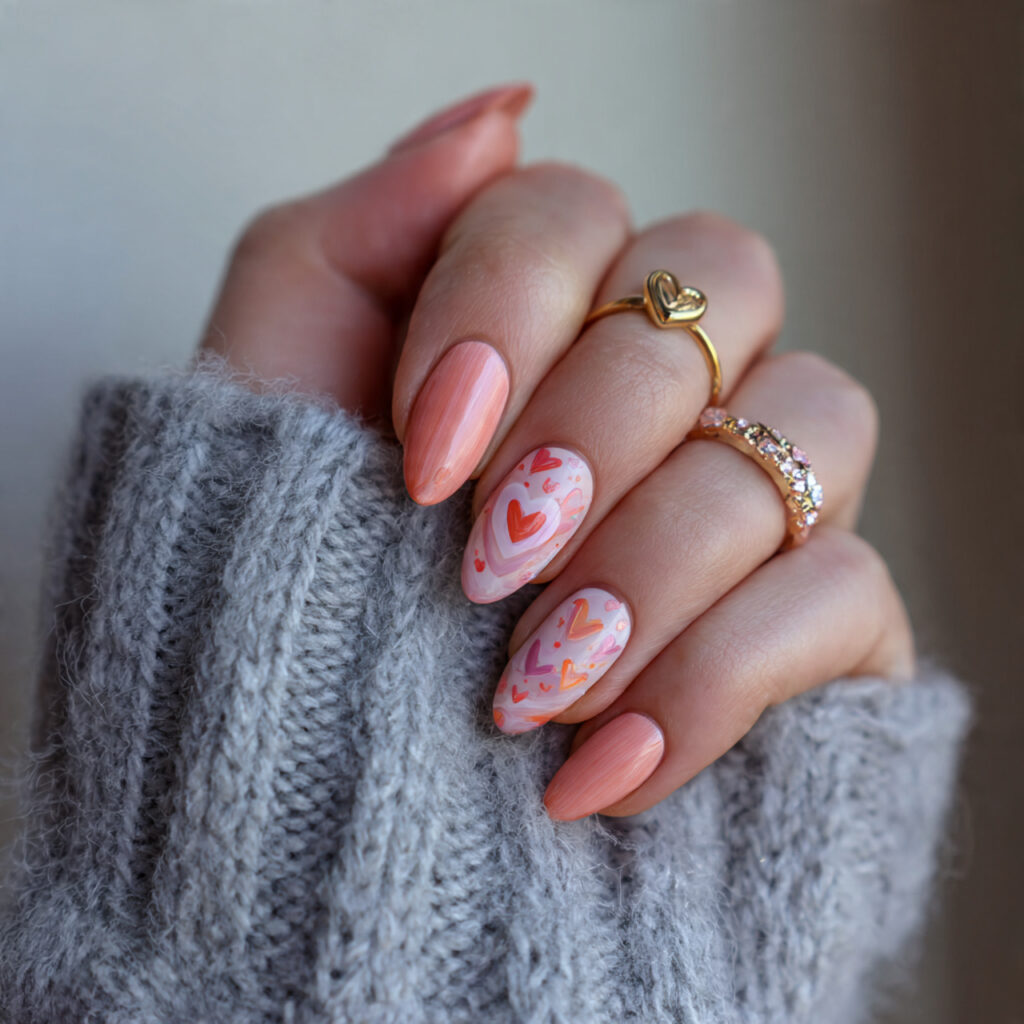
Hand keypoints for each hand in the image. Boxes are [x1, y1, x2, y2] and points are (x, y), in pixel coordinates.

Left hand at [201, 83, 914, 820]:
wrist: (334, 782)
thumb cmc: (294, 576)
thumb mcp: (280, 382)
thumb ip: (370, 228)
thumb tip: (503, 112)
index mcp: (552, 306)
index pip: (580, 214)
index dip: (505, 315)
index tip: (421, 461)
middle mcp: (674, 379)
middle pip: (722, 288)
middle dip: (595, 430)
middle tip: (486, 564)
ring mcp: (759, 489)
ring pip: (806, 430)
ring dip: (655, 563)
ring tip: (534, 684)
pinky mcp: (818, 615)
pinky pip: (842, 589)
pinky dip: (717, 679)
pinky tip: (601, 765)